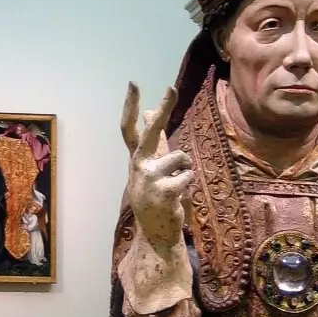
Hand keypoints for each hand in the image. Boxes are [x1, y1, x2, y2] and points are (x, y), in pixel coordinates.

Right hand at [121, 83, 192, 248]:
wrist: (156, 232)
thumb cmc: (156, 196)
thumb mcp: (152, 167)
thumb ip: (154, 140)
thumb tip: (151, 110)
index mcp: (136, 159)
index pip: (129, 128)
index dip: (131, 106)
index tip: (133, 84)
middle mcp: (138, 166)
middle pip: (152, 131)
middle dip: (164, 108)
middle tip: (171, 87)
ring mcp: (149, 179)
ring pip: (181, 157)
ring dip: (185, 168)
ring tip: (177, 184)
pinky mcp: (164, 191)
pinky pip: (187, 175)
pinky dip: (188, 184)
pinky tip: (179, 197)